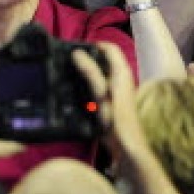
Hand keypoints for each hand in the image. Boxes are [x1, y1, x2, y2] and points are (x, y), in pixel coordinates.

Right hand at [72, 42, 144, 161]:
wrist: (127, 148)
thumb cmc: (118, 121)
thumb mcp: (102, 94)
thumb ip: (91, 73)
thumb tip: (77, 53)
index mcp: (122, 73)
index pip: (109, 48)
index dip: (93, 45)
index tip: (74, 49)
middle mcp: (121, 79)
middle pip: (102, 60)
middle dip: (86, 58)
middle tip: (66, 61)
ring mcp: (115, 91)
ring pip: (98, 74)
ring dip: (85, 73)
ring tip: (66, 74)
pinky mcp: (109, 103)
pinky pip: (95, 88)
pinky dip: (85, 86)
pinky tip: (74, 93)